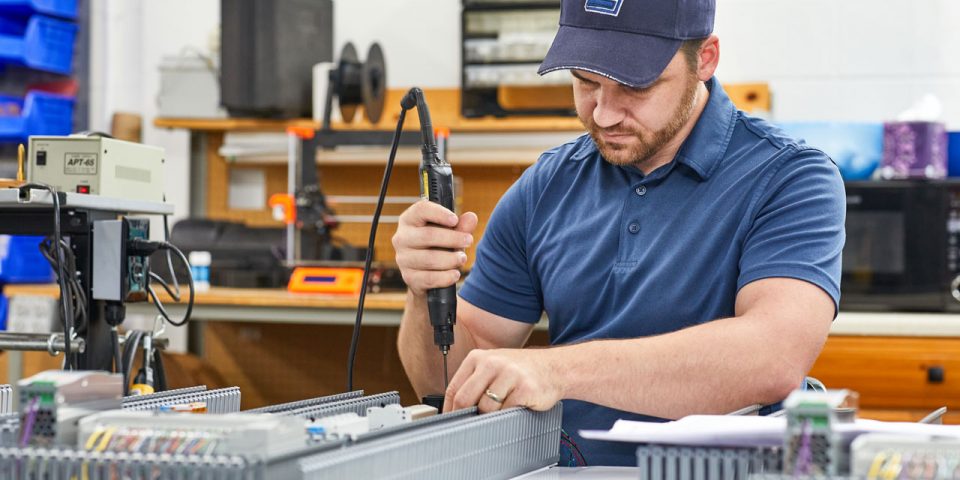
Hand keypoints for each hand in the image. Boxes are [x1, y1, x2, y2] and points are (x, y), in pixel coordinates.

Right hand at [392, 200, 477, 295]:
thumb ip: (461, 226)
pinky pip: (429, 278)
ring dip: (450, 259)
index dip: (438, 213)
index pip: (420, 210)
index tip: (455, 220)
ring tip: (462, 258)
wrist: (425, 276)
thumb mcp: (450, 234)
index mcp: (410, 220)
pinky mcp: (409, 277)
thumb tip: (471, 218)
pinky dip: (445, 277)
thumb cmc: (437, 246)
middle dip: (452, 238)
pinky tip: (455, 274)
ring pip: (429, 259)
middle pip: (427, 235)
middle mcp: (402, 238)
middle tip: (469, 240)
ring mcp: (403, 259)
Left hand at [444, 348, 563, 413]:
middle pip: (465, 399)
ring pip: (486, 408)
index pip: (454, 389)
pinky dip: (507, 416)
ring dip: (490, 417)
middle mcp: (491, 363)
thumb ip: (474, 383)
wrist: (554, 367)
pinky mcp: (524, 388)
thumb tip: (454, 410)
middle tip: (469, 427)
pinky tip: (514, 409)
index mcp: (478, 357)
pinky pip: (506, 412)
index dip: (450, 410)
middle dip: (465, 417)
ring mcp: (508, 374)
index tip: (450, 422)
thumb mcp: (493, 367)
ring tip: (500, 412)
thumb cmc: (521, 370)